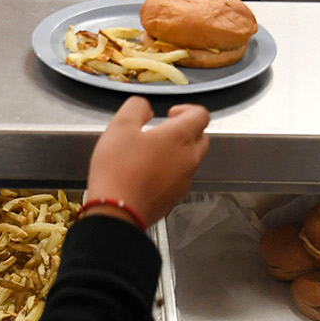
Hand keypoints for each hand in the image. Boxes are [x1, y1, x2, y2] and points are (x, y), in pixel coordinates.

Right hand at [85, 97, 210, 227]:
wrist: (117, 212)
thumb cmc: (118, 167)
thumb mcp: (119, 126)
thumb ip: (136, 108)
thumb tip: (146, 109)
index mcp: (180, 137)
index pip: (201, 115)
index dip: (187, 109)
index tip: (169, 114)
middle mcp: (189, 158)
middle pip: (200, 137)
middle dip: (185, 131)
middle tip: (161, 132)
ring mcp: (184, 181)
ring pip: (190, 160)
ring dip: (176, 152)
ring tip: (150, 154)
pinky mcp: (175, 198)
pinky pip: (179, 178)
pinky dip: (169, 172)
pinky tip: (146, 174)